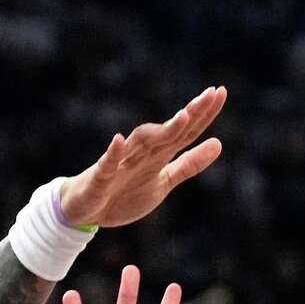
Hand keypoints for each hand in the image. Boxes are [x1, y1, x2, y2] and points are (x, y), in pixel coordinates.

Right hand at [59, 87, 225, 228]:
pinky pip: (106, 164)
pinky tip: (118, 141)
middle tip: (209, 94)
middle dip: (189, 115)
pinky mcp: (99, 178)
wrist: (83, 211)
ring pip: (141, 143)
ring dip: (160, 131)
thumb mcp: (163, 182)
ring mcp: (120, 163)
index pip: (185, 132)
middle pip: (167, 132)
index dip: (203, 114)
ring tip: (182, 118)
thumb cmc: (123, 193)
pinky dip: (113, 153)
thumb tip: (219, 143)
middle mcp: (141, 153)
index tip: (220, 92)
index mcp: (159, 155)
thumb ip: (189, 164)